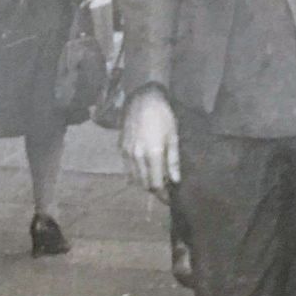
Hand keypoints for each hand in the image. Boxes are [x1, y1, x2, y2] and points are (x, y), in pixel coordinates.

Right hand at [121, 86, 179, 202]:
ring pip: (134, 178)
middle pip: (144, 184)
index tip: (170, 198)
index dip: (162, 195)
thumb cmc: (163, 115)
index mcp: (152, 154)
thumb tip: (175, 180)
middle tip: (165, 189)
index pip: (155, 184)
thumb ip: (173, 160)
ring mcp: (126, 153)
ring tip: (156, 180)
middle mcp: (136, 156)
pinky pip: (127, 168)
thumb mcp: (173, 136)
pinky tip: (145, 169)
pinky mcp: (121, 147)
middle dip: (154, 190)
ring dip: (145, 182)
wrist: (142, 98)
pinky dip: (136, 173)